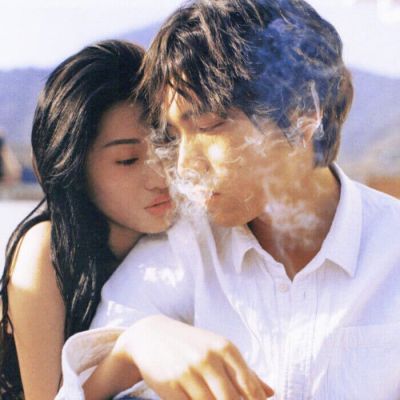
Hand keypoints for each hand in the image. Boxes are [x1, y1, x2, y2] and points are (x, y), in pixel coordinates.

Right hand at [119, 315, 273, 399]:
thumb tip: (271, 393)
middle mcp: (208, 358)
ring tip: (212, 399)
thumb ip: (244, 371)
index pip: (249, 385)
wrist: (151, 335)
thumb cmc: (191, 343)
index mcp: (225, 347)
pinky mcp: (171, 385)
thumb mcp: (218, 349)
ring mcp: (188, 371)